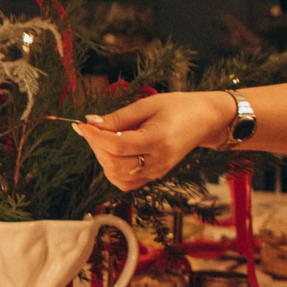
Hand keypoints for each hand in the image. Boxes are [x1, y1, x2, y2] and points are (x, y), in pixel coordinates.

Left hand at [71, 92, 233, 189]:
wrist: (205, 119)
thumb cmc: (178, 107)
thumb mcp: (147, 105)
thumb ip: (118, 117)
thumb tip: (91, 123)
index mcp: (158, 141)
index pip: (118, 146)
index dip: (95, 137)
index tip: (81, 125)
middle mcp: (159, 161)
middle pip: (114, 164)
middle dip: (96, 146)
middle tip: (92, 128)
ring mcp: (157, 172)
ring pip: (117, 177)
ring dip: (103, 158)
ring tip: (105, 138)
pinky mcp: (155, 175)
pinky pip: (126, 181)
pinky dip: (113, 169)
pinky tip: (113, 151)